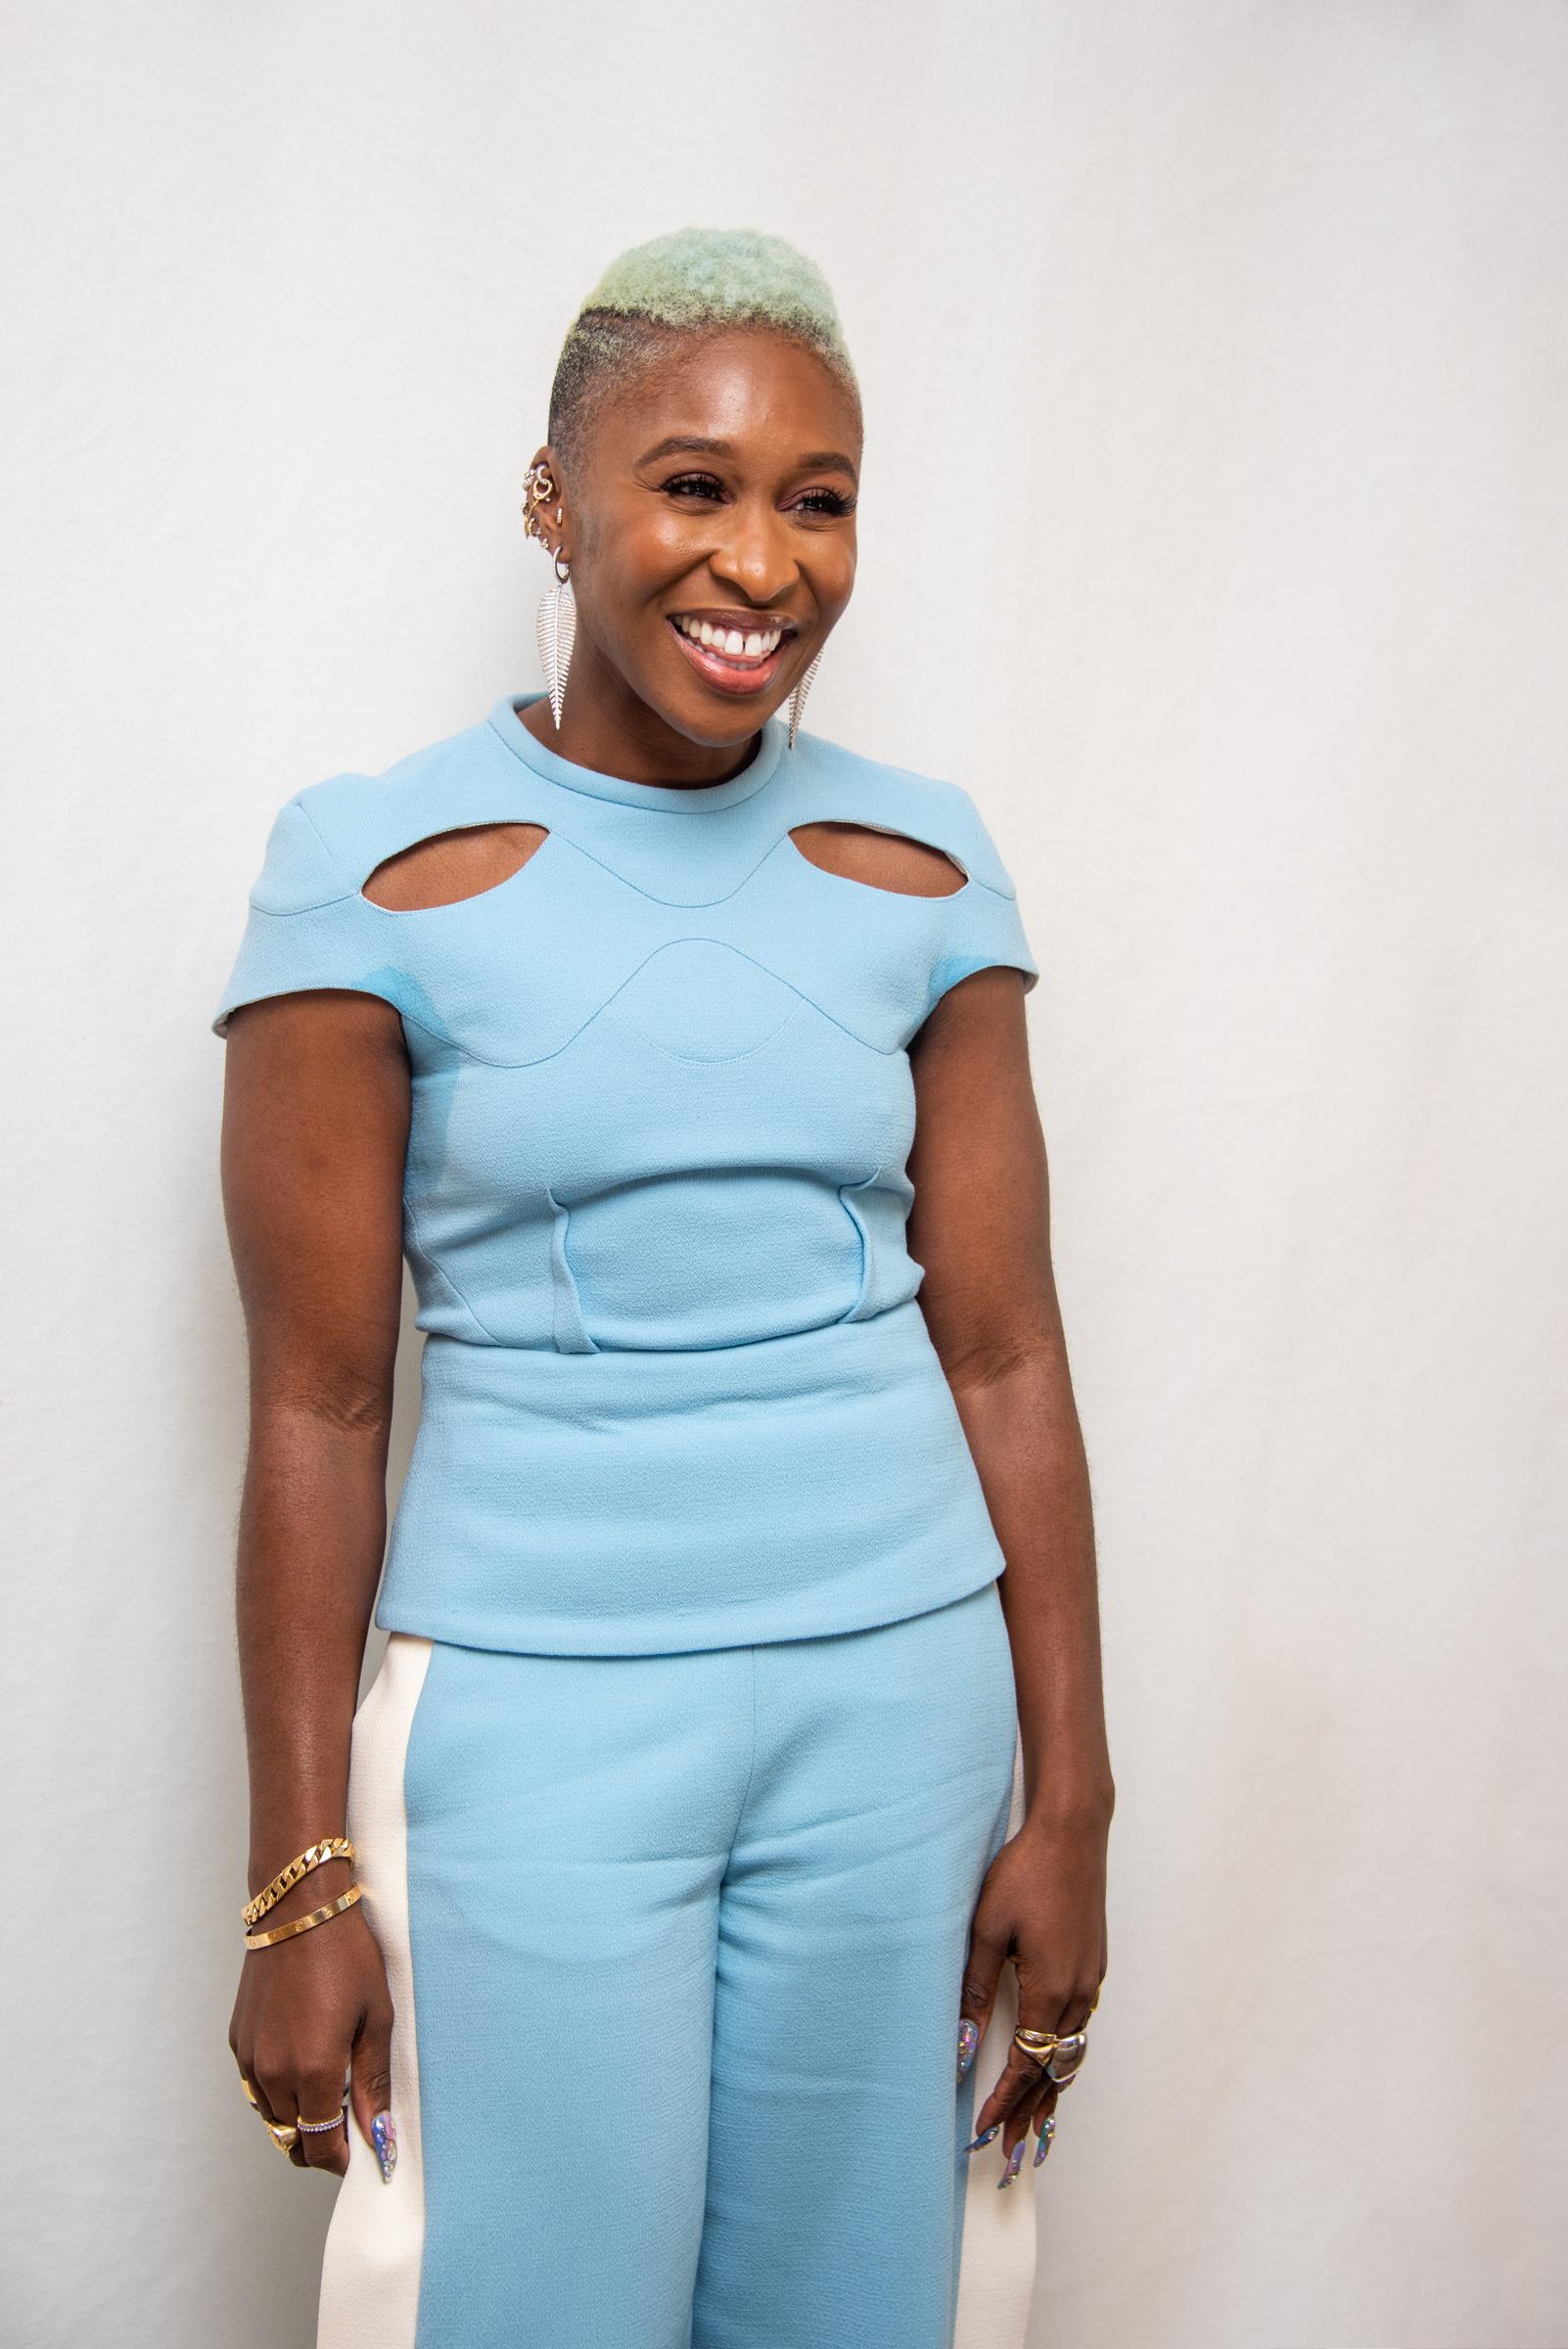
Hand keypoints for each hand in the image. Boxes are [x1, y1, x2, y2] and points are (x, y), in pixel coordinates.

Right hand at [230, 1876, 395, 2179]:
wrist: (299, 1907)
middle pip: (293, 2139)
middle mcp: (274, 2072)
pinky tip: (303, 2058)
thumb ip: (374, 2082)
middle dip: (320, 2140)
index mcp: (314, 2070)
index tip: (361, 2153)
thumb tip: (380, 2136)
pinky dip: (278, 2089)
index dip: (341, 2160)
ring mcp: (251, 2058)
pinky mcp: (237, 2041)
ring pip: (271, 2117)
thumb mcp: (377, 2017)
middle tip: (350, 2116)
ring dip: (297, 2116)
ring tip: (329, 2082)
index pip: (319, 2147)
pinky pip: (256, 2087)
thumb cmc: (347, 1955)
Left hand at [958, 1807, 1108, 2176]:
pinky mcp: (1094, 1965)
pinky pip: (1080, 2029)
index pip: (1024, 2066)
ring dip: (1051, 2091)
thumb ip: (972, 1988)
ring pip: (1071, 2054)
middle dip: (1031, 2116)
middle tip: (1012, 2157)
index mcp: (1049, 1991)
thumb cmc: (1024, 1873)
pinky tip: (1054, 2062)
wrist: (1073, 1834)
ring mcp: (1090, 1981)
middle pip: (1054, 2073)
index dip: (1003, 2103)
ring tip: (1034, 2127)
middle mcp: (1077, 1995)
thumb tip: (960, 2044)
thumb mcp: (986, 1928)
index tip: (983, 2132)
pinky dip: (1065, 2057)